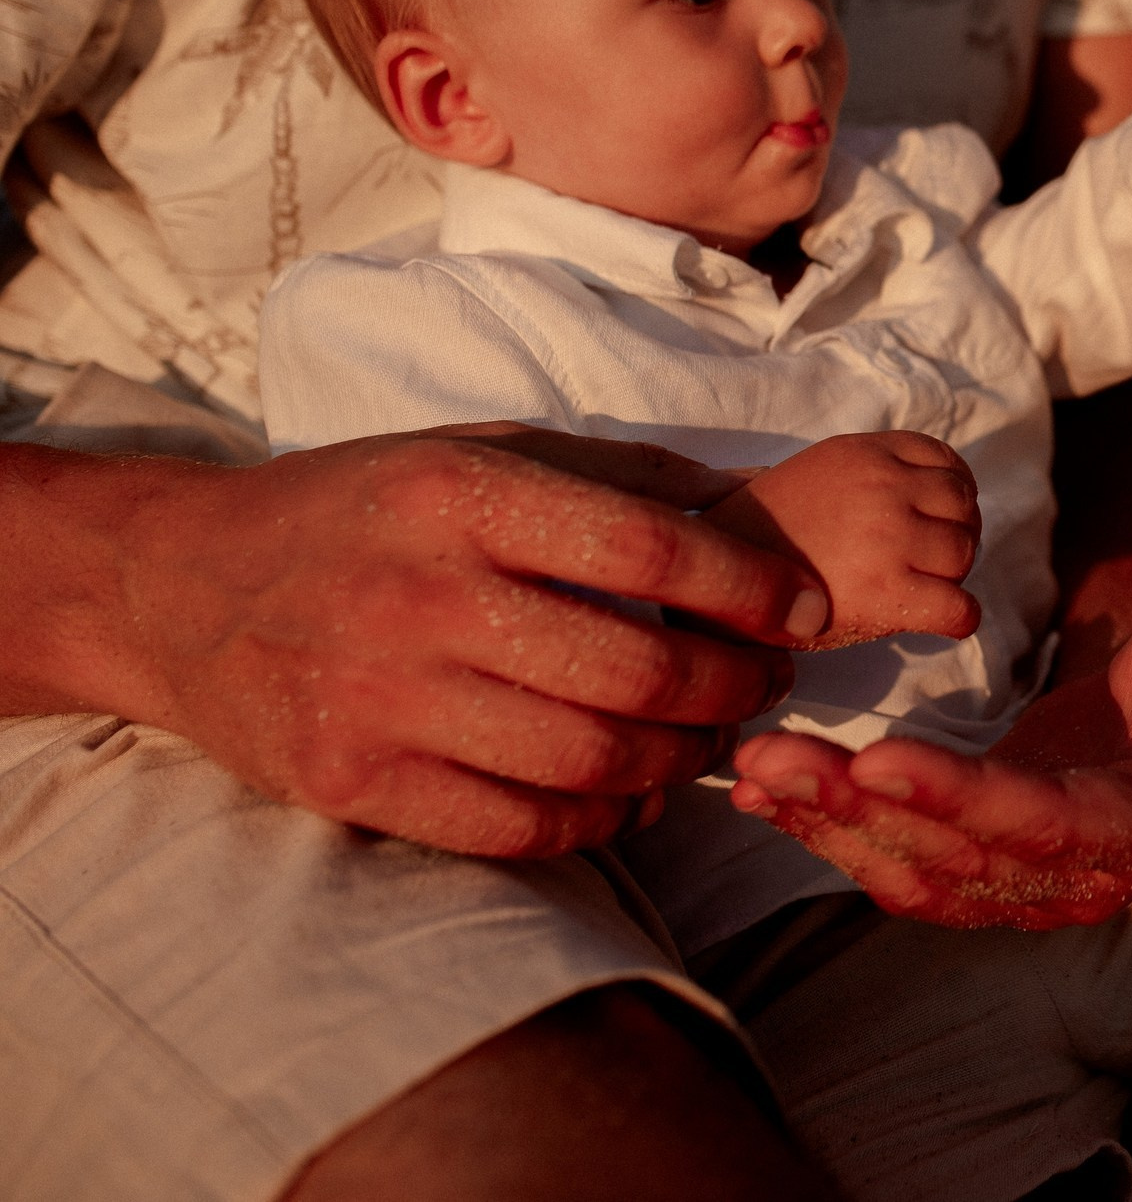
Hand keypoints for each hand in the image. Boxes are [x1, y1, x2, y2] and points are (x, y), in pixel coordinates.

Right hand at [113, 425, 827, 856]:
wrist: (176, 584)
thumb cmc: (358, 509)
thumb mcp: (473, 450)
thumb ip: (612, 473)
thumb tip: (744, 499)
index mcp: (462, 496)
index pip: (652, 550)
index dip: (752, 588)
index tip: (807, 609)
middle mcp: (422, 596)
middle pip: (635, 670)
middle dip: (731, 687)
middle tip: (761, 685)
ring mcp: (382, 699)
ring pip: (590, 760)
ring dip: (678, 760)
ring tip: (704, 738)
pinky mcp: (352, 783)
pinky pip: (519, 829)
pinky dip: (601, 823)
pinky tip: (630, 796)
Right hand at [701, 432, 981, 647]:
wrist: (711, 585)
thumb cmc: (761, 536)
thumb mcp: (814, 473)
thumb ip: (868, 472)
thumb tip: (918, 486)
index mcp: (865, 453)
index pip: (947, 462)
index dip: (952, 495)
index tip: (938, 519)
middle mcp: (884, 488)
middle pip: (964, 507)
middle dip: (955, 534)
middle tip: (927, 562)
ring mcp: (891, 539)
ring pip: (965, 553)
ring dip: (952, 575)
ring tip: (920, 588)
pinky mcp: (891, 595)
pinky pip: (961, 607)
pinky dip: (959, 619)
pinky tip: (938, 622)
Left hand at [729, 551, 1131, 928]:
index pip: (1045, 822)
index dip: (961, 796)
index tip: (878, 758)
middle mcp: (1082, 879)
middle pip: (957, 857)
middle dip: (859, 809)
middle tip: (776, 755)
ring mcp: (1025, 887)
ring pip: (913, 871)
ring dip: (828, 824)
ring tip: (757, 768)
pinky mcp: (980, 872)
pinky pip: (897, 864)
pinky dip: (830, 831)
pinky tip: (768, 790)